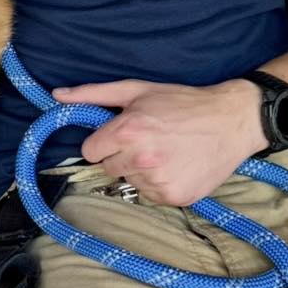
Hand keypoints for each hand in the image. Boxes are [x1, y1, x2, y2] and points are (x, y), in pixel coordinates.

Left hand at [52, 78, 266, 206]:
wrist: (231, 121)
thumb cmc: (182, 102)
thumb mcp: (137, 90)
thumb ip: (93, 94)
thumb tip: (56, 95)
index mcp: (127, 131)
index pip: (90, 151)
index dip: (104, 142)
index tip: (122, 135)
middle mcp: (141, 159)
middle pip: (108, 168)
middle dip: (122, 155)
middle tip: (150, 140)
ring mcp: (159, 181)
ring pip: (130, 182)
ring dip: (141, 171)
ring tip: (167, 151)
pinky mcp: (175, 197)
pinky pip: (151, 195)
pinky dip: (160, 184)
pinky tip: (177, 165)